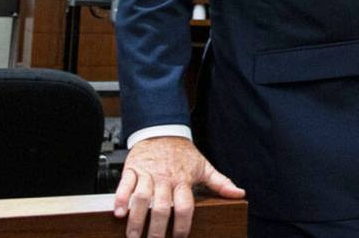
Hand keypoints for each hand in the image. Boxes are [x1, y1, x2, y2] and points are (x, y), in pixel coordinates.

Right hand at [113, 136, 244, 237]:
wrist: (163, 131)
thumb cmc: (183, 153)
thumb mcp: (204, 166)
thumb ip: (220, 182)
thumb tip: (239, 193)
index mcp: (183, 180)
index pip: (185, 205)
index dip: (183, 223)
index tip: (180, 237)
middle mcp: (165, 178)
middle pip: (162, 206)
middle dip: (157, 228)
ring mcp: (147, 174)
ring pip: (141, 198)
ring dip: (137, 219)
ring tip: (133, 236)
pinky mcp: (132, 169)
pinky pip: (124, 185)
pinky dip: (120, 199)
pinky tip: (119, 213)